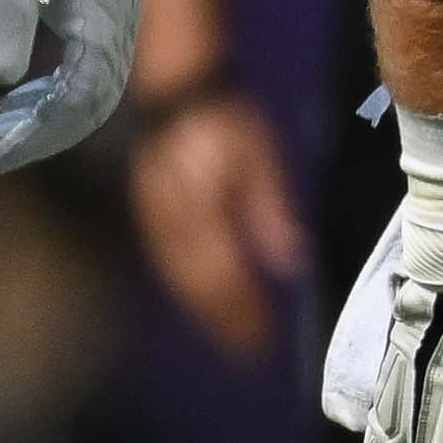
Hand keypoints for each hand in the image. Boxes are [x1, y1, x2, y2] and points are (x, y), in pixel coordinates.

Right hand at [128, 84, 305, 358]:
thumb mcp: (261, 159)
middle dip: (224, 321)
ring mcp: (157, 218)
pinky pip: (168, 262)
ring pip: (179, 278)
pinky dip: (188, 288)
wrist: (179, 89)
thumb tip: (290, 263)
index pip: (223, 276)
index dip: (242, 312)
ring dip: (205, 310)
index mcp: (202, 212)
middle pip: (198, 285)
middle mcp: (173, 223)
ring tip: (232, 335)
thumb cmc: (228, 120)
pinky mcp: (152, 211)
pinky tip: (205, 299)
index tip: (264, 341)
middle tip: (250, 353)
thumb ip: (271, 211)